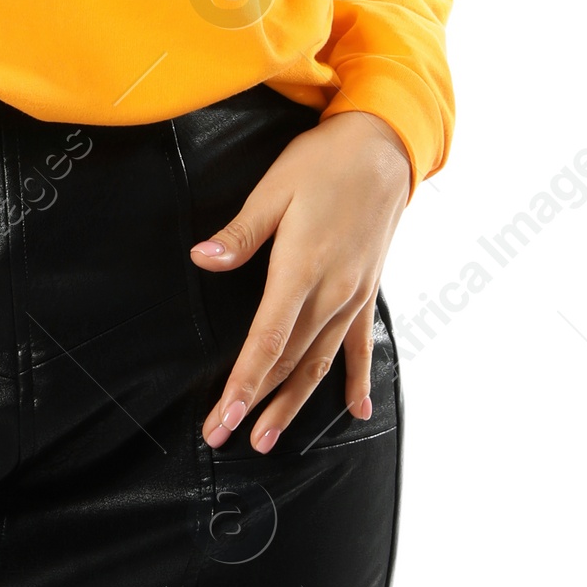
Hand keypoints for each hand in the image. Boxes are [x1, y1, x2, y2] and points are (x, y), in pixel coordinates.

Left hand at [191, 109, 412, 452]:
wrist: (383, 147)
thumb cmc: (323, 162)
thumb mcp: (274, 188)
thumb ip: (241, 233)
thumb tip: (202, 259)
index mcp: (302, 267)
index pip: (268, 339)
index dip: (246, 382)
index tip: (226, 417)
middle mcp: (332, 291)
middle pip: (289, 361)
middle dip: (257, 403)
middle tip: (224, 436)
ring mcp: (354, 295)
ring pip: (320, 362)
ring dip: (294, 403)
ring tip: (266, 439)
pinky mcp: (367, 290)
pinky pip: (360, 344)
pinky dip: (357, 379)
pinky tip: (358, 410)